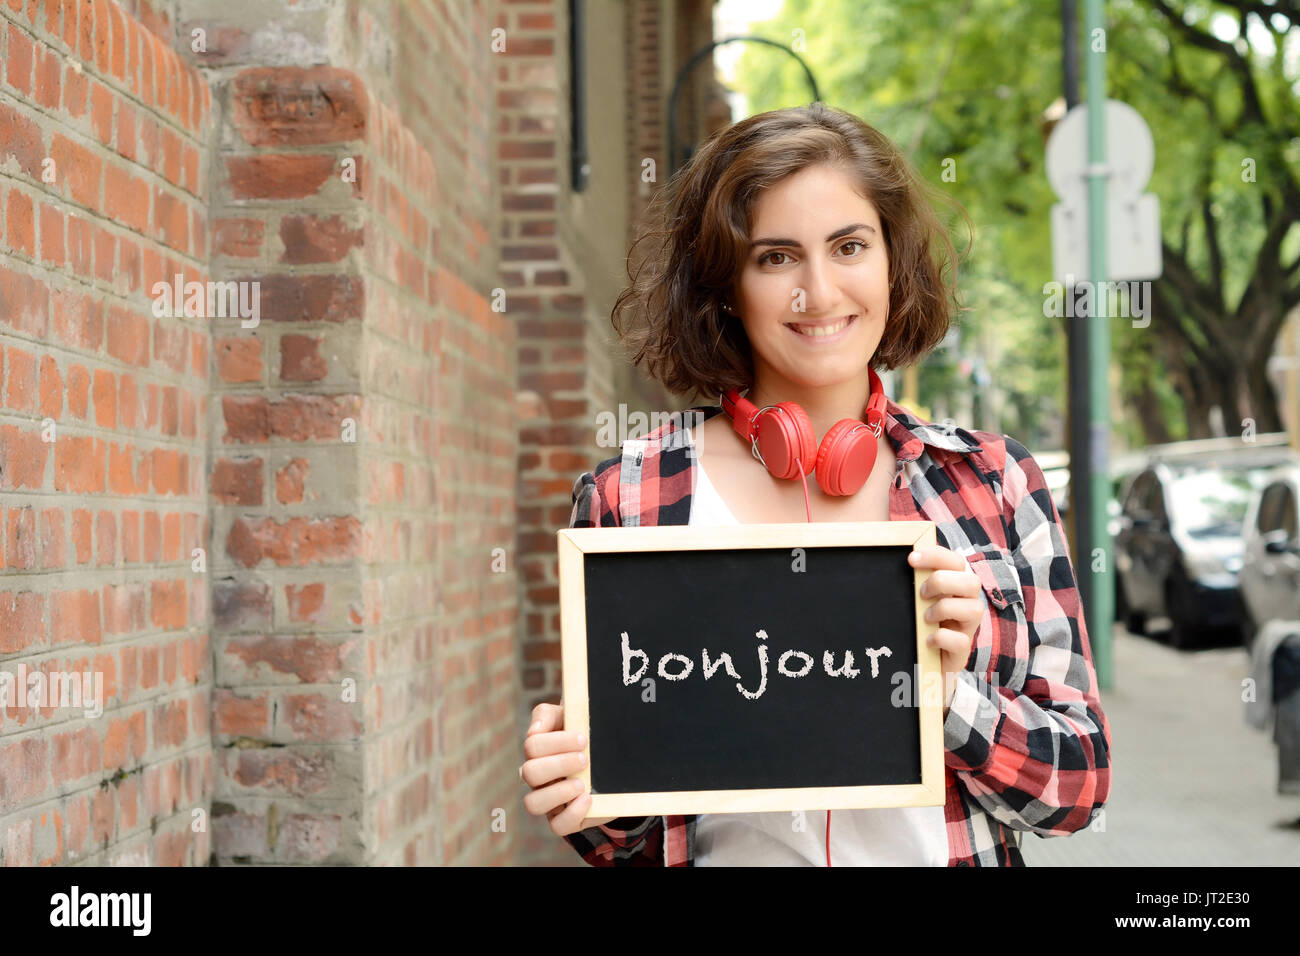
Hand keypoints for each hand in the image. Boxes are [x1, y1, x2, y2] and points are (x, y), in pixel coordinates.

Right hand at [521, 701, 616, 835]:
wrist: (609, 761)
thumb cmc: (581, 735)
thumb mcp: (567, 717)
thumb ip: (547, 715)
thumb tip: (534, 730)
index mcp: (537, 752)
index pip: (532, 746)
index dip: (556, 742)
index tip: (583, 739)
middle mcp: (538, 778)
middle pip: (529, 773)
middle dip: (559, 764)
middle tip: (584, 759)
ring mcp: (550, 800)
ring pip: (533, 804)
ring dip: (558, 792)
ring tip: (581, 783)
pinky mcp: (566, 819)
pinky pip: (558, 826)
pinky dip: (572, 814)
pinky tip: (587, 799)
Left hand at [908, 546, 984, 716]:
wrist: (924, 664)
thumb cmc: (919, 625)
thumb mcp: (917, 601)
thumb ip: (916, 582)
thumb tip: (902, 560)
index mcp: (955, 587)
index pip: (956, 562)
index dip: (937, 556)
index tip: (911, 559)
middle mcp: (966, 604)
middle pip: (972, 582)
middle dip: (943, 582)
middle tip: (921, 593)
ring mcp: (967, 628)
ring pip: (975, 609)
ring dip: (945, 608)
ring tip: (925, 617)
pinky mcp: (962, 651)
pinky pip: (961, 641)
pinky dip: (941, 637)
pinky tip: (927, 639)